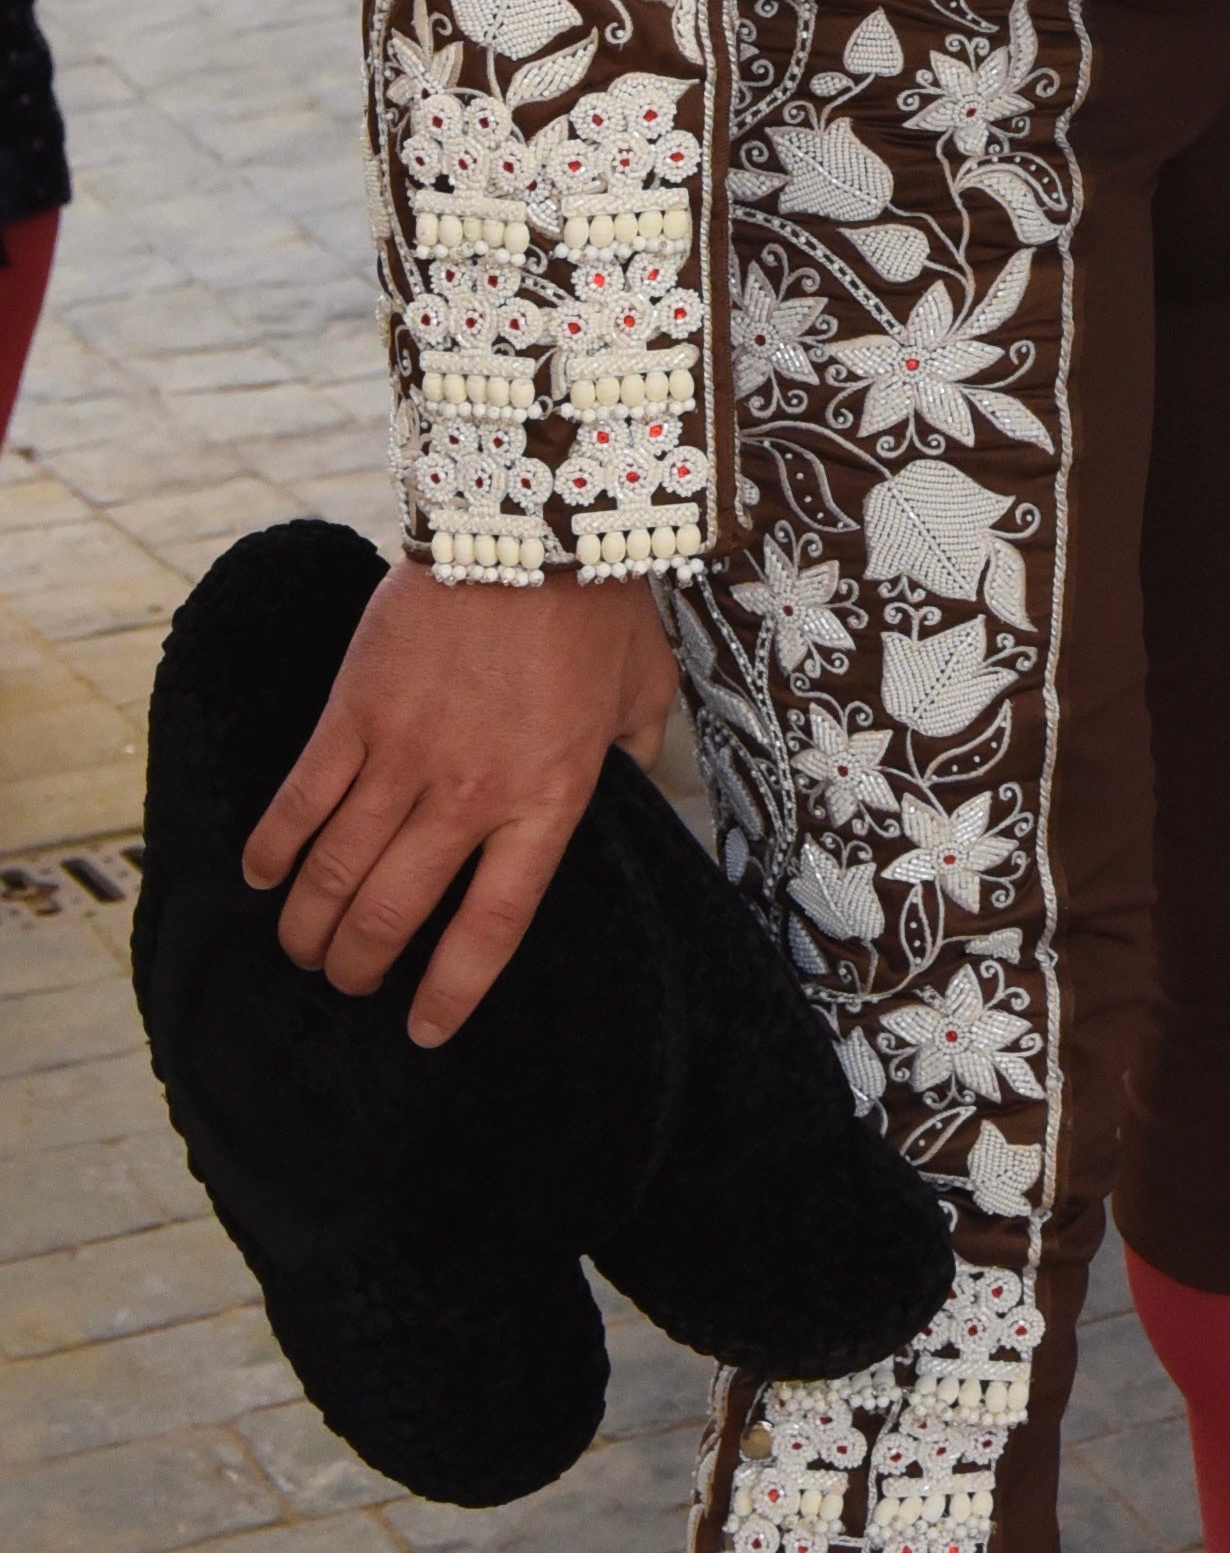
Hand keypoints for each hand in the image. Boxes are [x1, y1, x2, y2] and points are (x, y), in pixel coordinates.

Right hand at [242, 563, 677, 1043]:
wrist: (531, 523)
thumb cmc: (597, 608)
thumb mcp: (643, 693)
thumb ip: (632, 756)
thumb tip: (633, 791)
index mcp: (547, 800)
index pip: (492, 926)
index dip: (451, 991)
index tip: (422, 1029)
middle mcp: (469, 794)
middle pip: (394, 911)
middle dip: (362, 965)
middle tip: (350, 982)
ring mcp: (403, 755)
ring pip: (334, 871)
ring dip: (310, 924)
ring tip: (304, 948)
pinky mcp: (353, 713)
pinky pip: (300, 799)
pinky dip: (274, 848)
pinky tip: (262, 877)